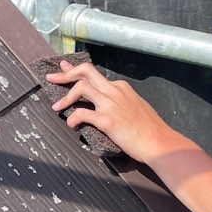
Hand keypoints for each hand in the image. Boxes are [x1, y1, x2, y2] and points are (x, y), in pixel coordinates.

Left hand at [46, 60, 184, 163]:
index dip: (75, 70)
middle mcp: (114, 91)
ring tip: (57, 107)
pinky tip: (71, 125)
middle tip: (52, 78)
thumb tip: (107, 106)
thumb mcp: (136, 107)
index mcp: (121, 88)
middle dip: (65, 74)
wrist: (160, 143)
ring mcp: (111, 104)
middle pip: (85, 72)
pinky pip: (82, 114)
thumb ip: (121, 102)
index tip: (64, 68)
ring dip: (65, 97)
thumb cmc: (150, 130)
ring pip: (81, 88)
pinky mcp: (108, 120)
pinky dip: (72, 119)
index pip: (94, 74)